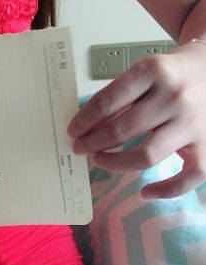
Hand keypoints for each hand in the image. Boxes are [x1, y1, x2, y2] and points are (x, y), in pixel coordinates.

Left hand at [66, 40, 205, 199]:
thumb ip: (121, 96)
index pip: (107, 101)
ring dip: (115, 163)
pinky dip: (165, 190)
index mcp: (154, 71)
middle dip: (93, 143)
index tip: (73, 131)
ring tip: (100, 160)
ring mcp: (192, 123)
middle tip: (80, 148)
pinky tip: (145, 193)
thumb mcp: (147, 72)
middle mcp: (174, 97)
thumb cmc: (177, 73)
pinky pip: (186, 177)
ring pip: (146, 156)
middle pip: (122, 130)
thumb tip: (88, 126)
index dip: (84, 120)